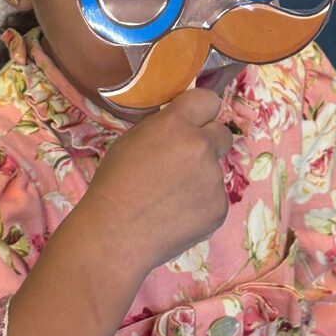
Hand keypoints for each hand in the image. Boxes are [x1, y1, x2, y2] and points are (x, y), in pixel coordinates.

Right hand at [80, 89, 232, 272]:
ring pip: (215, 170)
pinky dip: (200, 205)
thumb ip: (161, 128)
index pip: (208, 100)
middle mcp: (201, 146)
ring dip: (200, 178)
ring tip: (170, 197)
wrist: (115, 235)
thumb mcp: (130, 141)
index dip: (201, 111)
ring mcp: (214, 179)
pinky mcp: (220, 209)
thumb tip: (179, 125)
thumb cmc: (113, 184)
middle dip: (208, 142)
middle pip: (222, 133)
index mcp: (176, 124)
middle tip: (184, 161)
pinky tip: (175, 216)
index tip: (194, 121)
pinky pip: (214, 199)